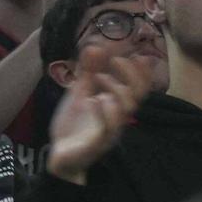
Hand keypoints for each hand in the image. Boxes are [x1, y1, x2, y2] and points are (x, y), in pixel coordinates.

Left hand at [46, 43, 150, 184]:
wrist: (60, 155)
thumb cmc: (75, 125)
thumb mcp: (79, 94)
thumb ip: (88, 73)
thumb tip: (95, 46)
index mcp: (115, 107)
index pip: (137, 88)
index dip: (141, 73)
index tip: (138, 55)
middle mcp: (117, 118)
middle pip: (136, 97)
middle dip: (131, 76)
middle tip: (116, 59)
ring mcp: (109, 131)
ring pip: (124, 111)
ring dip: (116, 90)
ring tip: (99, 76)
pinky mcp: (97, 143)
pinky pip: (107, 129)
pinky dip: (103, 113)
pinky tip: (95, 100)